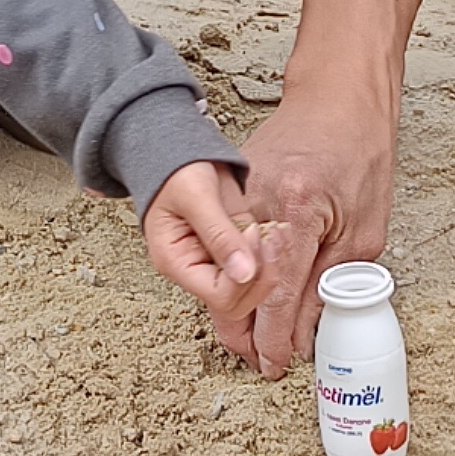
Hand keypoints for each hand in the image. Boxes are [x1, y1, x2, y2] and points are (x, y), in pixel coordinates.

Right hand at [142, 161, 265, 314]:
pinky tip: (279, 232)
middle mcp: (196, 269)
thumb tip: (243, 273)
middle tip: (270, 239)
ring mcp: (216, 262)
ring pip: (252, 288)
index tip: (252, 235)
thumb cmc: (176, 171)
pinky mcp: (234, 250)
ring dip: (272, 264)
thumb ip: (219, 235)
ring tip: (277, 233)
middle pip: (237, 302)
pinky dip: (274, 252)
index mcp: (177, 262)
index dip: (244, 275)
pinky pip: (258, 267)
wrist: (179, 153)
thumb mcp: (196, 195)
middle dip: (262, 275)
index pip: (219, 296)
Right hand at [198, 83, 395, 378]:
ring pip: (225, 265)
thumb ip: (331, 282)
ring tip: (250, 338)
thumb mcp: (363, 230)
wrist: (338, 98)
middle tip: (257, 362)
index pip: (275, 293)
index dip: (273, 336)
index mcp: (297, 213)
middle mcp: (258, 204)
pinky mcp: (233, 188)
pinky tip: (246, 294)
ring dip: (236, 305)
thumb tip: (306, 328)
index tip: (274, 363)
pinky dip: (234, 270)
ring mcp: (240, 193)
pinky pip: (227, 240)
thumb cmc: (360, 154)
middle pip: (237, 284)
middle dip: (243, 331)